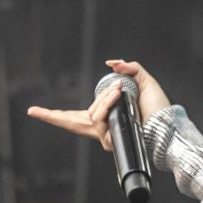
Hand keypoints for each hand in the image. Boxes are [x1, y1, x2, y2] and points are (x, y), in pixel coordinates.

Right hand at [26, 59, 171, 149]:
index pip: (77, 116)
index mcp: (107, 117)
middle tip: (33, 111)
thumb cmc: (158, 110)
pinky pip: (100, 119)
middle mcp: (103, 128)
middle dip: (52, 116)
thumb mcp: (144, 81)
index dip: (57, 114)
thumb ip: (129, 68)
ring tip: (120, 90)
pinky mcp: (111, 139)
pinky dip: (107, 105)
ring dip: (103, 99)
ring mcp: (106, 135)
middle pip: (71, 122)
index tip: (34, 111)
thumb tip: (112, 63)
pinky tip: (118, 95)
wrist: (168, 126)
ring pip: (92, 114)